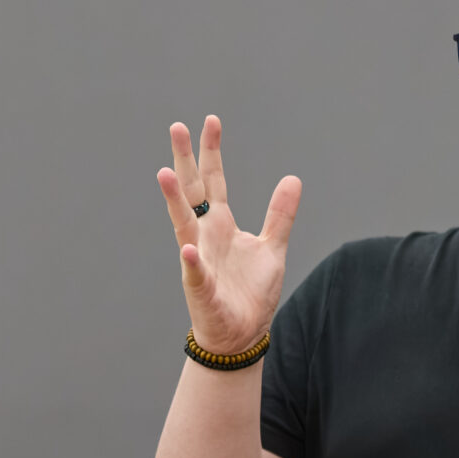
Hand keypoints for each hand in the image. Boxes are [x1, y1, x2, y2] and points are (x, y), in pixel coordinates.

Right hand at [157, 115, 301, 353]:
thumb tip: (293, 178)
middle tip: (177, 126)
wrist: (240, 335)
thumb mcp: (272, 247)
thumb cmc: (250, 293)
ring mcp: (198, 261)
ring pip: (183, 225)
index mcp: (221, 225)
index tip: (210, 121)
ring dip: (174, 201)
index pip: (213, 181)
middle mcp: (204, 237)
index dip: (212, 152)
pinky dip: (192, 263)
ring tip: (165, 174)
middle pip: (192, 192)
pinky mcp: (201, 290)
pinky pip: (195, 274)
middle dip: (185, 160)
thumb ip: (279, 214)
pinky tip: (188, 249)